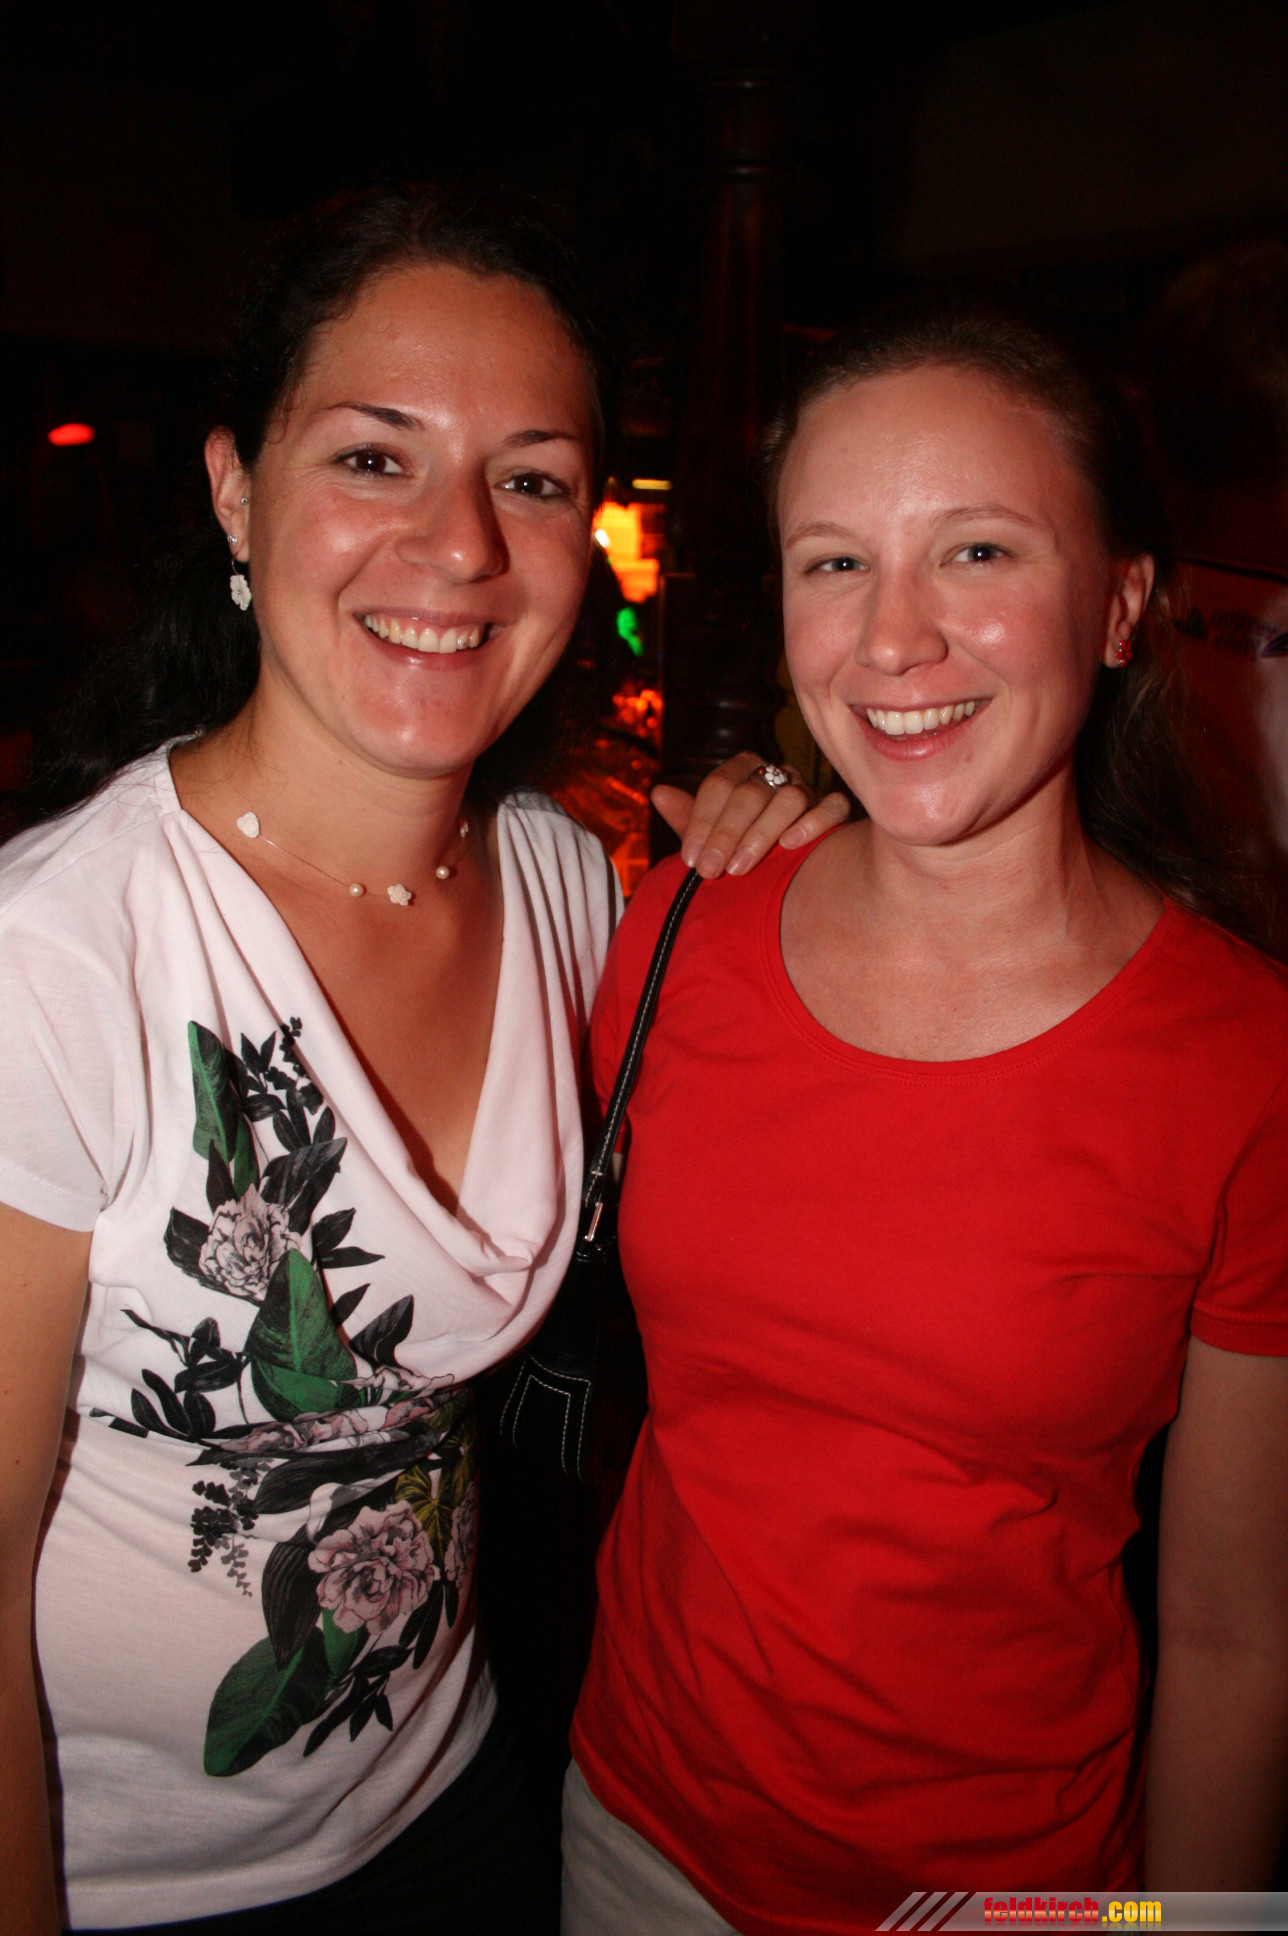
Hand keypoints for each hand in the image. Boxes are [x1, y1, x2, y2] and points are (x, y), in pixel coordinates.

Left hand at [651, 751, 850, 879]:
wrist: (790, 873)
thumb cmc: (743, 848)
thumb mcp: (712, 838)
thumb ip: (689, 819)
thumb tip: (658, 793)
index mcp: (745, 771)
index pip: (720, 784)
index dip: (702, 821)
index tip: (690, 858)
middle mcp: (777, 775)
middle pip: (751, 792)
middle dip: (725, 833)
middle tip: (710, 870)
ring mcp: (809, 789)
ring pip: (790, 798)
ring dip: (761, 833)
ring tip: (740, 868)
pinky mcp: (836, 808)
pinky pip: (832, 806)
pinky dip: (814, 822)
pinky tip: (791, 844)